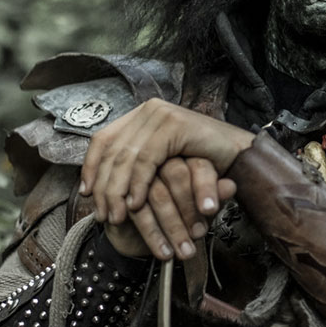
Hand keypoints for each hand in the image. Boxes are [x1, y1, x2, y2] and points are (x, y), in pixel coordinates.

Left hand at [82, 99, 254, 249]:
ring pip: (127, 157)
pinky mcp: (174, 125)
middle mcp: (148, 109)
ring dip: (119, 191)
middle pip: (113, 150)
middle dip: (104, 186)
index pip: (104, 138)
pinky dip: (139, 184)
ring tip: (118, 217)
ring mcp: (161, 114)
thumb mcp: (162, 164)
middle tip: (103, 215)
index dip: (91, 166)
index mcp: (142, 114)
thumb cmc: (201, 162)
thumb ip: (134, 167)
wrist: (238, 155)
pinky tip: (137, 204)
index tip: (87, 193)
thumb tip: (93, 183)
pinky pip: (147, 159)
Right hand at [103, 157, 237, 259]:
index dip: (206, 187)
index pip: (198, 163)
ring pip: (157, 194)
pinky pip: (136, 210)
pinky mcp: (121, 193)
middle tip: (197, 235)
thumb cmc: (180, 218)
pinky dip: (151, 233)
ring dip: (172, 226)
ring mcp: (138, 174)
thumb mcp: (203, 209)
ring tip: (183, 250)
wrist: (146, 239)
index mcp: (185, 155)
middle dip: (188, 210)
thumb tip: (230, 186)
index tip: (210, 209)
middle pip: (176, 175)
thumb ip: (215, 196)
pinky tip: (162, 249)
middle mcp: (161, 159)